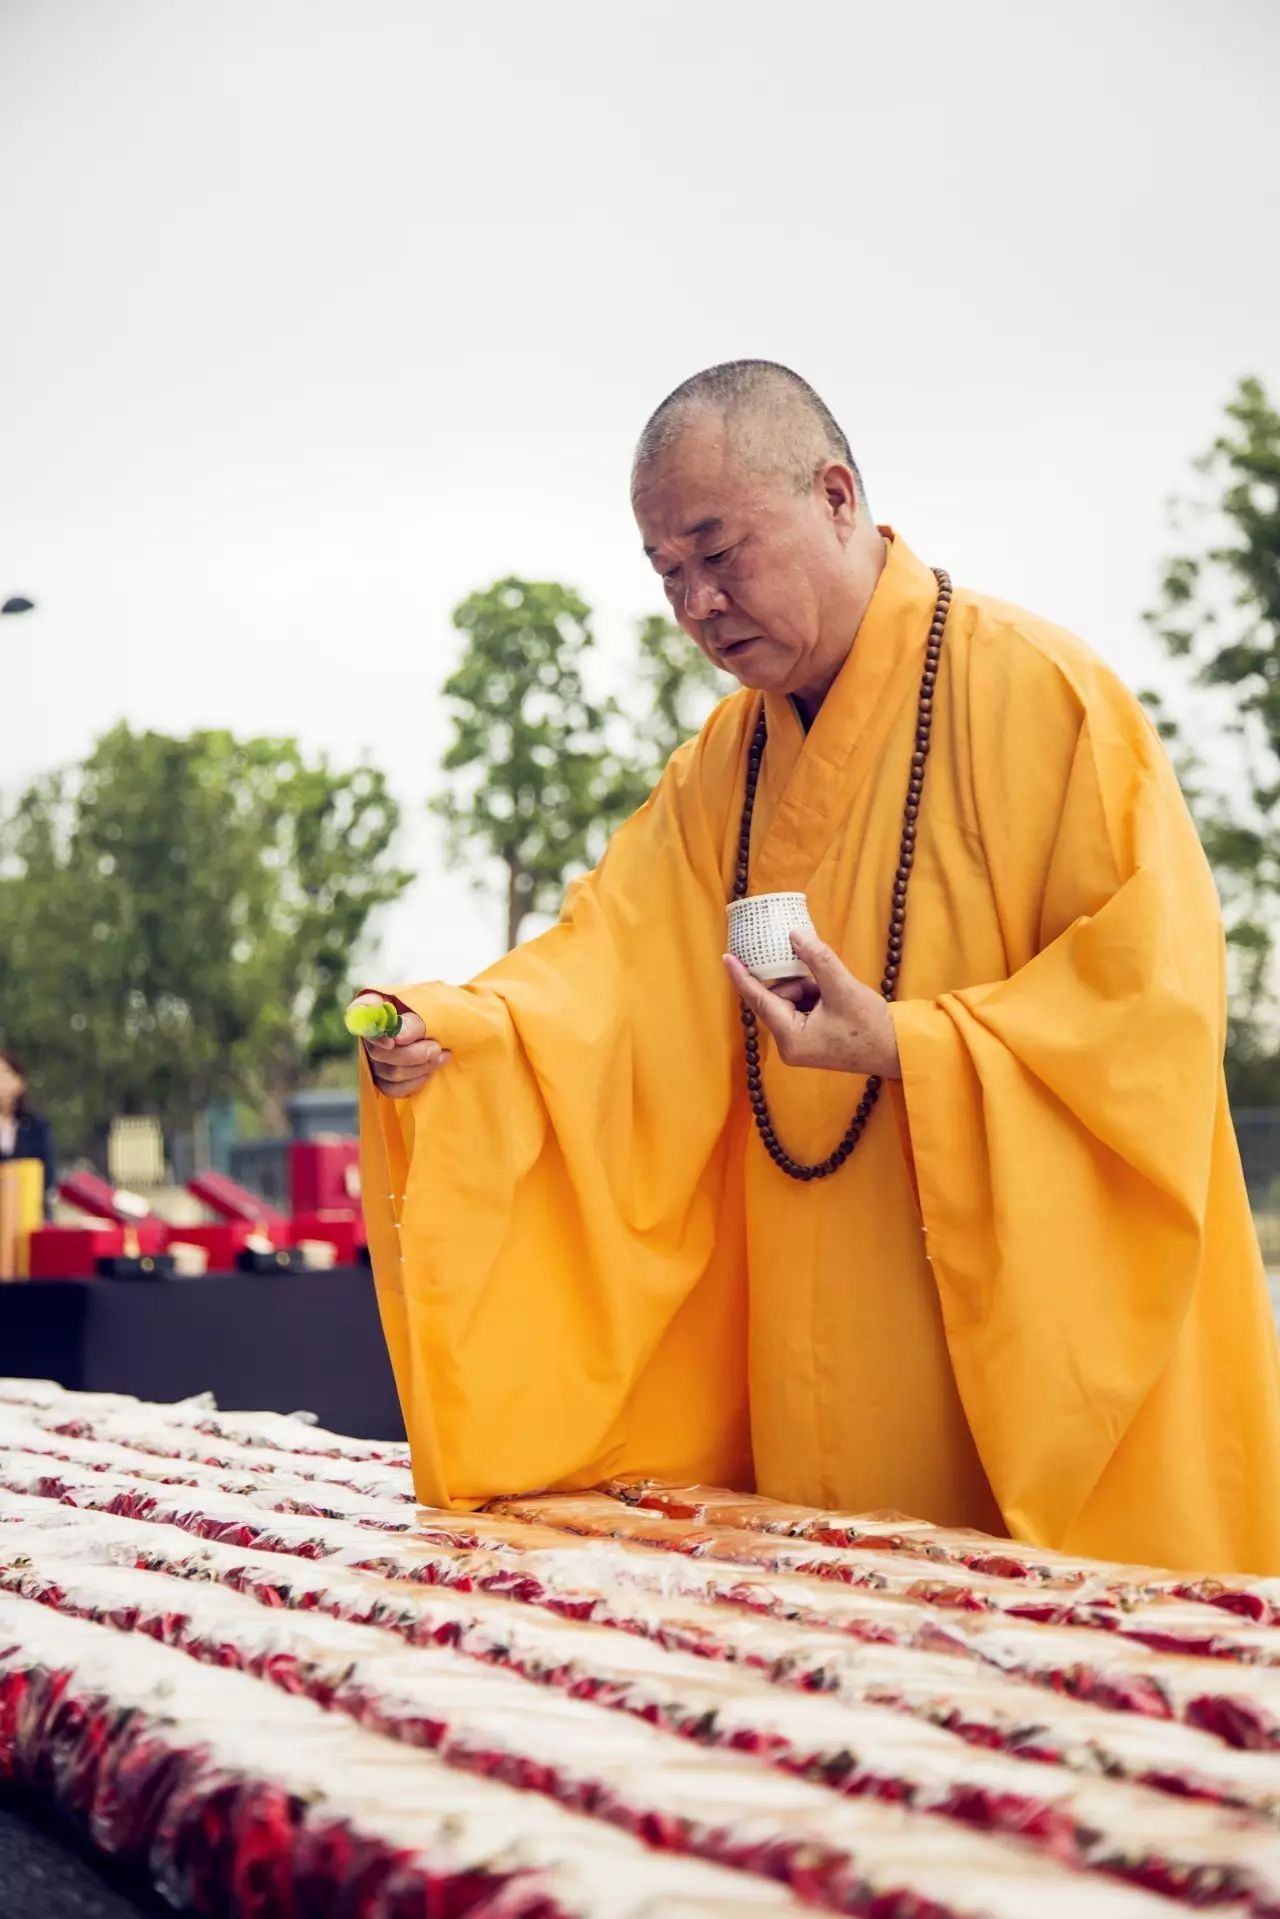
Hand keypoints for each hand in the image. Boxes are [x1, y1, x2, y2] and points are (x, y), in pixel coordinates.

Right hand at [348, 993, 450, 1098]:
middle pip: (376, 1052)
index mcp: (373, 1004)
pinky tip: (431, 1070)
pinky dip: (415, 1081)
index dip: (373, 1032)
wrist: (447, 1026)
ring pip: (387, 1072)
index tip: (392, 1042)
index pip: (358, 1015)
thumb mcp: (429, 1009)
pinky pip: (392, 1088)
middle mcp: (368, 1032)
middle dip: (411, 1055)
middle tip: (436, 1048)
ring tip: (441, 1055)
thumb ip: (413, 1022)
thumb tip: (399, 1036)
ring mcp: (373, 1057)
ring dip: (419, 1067)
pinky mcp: (382, 1077)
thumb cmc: (436, 1011)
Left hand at [723, 932, 900, 1078]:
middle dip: (797, 982)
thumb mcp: (843, 987)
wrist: (897, 1050)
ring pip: (790, 1002)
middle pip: (776, 1000)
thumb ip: (817, 959)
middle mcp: (789, 1047)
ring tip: (833, 995)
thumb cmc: (872, 1026)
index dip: (742, 977)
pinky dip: (813, 998)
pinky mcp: (810, 1043)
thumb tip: (794, 934)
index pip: (758, 1000)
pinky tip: (833, 1000)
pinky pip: (800, 1011)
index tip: (726, 957)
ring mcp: (799, 1047)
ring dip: (808, 989)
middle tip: (821, 981)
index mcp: (791, 1038)